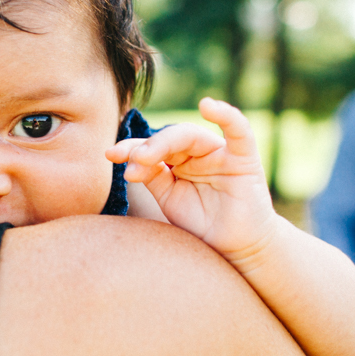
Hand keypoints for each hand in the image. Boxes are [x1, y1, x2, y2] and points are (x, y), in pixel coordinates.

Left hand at [106, 98, 276, 264]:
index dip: (130, 148)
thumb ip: (153, 176)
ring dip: (164, 142)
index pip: (152, 147)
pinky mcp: (244, 159)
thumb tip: (130, 163)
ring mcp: (220, 154)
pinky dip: (226, 116)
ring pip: (191, 136)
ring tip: (143, 156)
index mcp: (178, 161)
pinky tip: (208, 106)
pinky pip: (239, 132)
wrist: (235, 249)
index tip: (110, 155)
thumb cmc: (202, 223)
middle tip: (130, 161)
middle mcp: (197, 153)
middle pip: (168, 140)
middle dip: (146, 148)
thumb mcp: (169, 198)